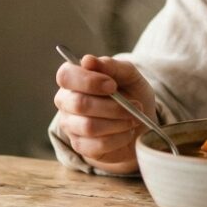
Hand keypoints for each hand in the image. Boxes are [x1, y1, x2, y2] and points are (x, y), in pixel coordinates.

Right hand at [53, 54, 158, 174]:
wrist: (140, 121)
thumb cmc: (130, 93)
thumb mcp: (129, 75)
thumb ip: (111, 66)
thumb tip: (88, 60)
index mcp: (73, 78)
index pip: (66, 76)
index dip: (88, 81)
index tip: (112, 85)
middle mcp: (66, 101)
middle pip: (79, 104)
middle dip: (112, 106)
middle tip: (135, 105)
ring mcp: (70, 125)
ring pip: (89, 126)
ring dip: (118, 122)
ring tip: (134, 118)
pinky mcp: (79, 145)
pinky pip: (97, 145)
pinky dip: (118, 138)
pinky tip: (127, 132)